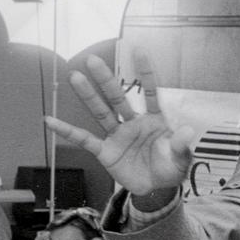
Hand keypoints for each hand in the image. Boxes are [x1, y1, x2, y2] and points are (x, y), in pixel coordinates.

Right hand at [44, 52, 195, 196]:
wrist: (157, 189)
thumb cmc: (170, 168)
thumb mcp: (181, 158)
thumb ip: (181, 144)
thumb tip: (188, 130)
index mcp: (155, 120)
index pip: (150, 93)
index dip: (146, 73)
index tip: (139, 50)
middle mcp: (133, 123)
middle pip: (118, 98)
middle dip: (106, 79)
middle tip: (92, 59)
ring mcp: (118, 136)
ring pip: (101, 112)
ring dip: (88, 96)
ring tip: (75, 77)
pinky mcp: (106, 151)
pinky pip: (84, 140)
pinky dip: (68, 131)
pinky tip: (51, 120)